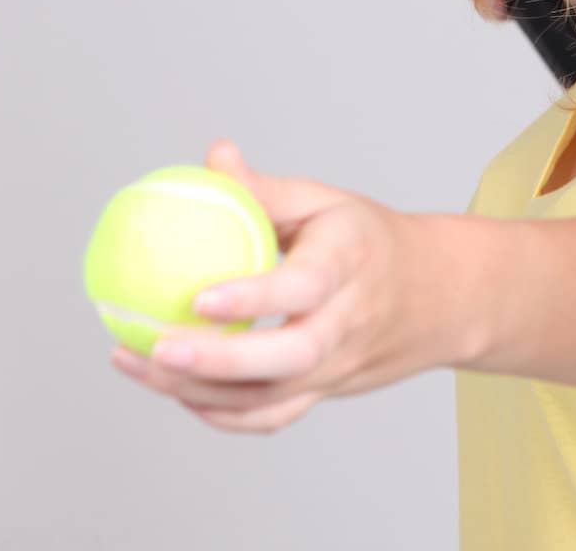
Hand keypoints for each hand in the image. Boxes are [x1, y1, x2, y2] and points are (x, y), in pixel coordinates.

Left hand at [110, 139, 458, 434]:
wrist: (437, 295)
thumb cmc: (368, 240)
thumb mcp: (326, 201)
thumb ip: (266, 189)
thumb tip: (212, 158)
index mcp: (349, 265)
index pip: (303, 288)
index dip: (252, 297)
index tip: (198, 296)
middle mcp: (347, 324)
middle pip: (287, 359)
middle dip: (216, 362)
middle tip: (155, 348)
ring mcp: (337, 367)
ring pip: (270, 398)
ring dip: (198, 391)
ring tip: (138, 364)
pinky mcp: (325, 392)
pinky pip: (272, 417)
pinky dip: (222, 416)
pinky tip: (175, 391)